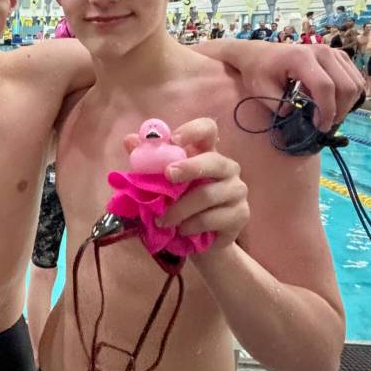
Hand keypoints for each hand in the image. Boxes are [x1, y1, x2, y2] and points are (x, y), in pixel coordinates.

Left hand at [156, 118, 249, 251]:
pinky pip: (214, 218)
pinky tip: (182, 230)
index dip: (193, 130)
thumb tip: (129, 139)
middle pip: (214, 161)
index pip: (208, 130)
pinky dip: (192, 225)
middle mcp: (226, 167)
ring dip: (180, 209)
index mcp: (206, 153)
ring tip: (162, 220)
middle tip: (168, 175)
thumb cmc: (178, 204)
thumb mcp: (160, 183)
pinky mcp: (240, 214)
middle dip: (189, 167)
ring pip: (209, 195)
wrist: (198, 240)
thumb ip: (147, 161)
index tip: (175, 140)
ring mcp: (237, 190)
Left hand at [240, 42, 361, 130]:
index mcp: (302, 58)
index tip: (319, 127)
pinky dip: (349, 95)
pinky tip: (334, 104)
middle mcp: (323, 52)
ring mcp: (334, 52)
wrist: (261, 54)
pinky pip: (355, 79)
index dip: (326, 110)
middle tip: (325, 126)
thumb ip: (277, 103)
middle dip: (339, 110)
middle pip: (345, 85)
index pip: (324, 86)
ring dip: (347, 104)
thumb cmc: (259, 72)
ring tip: (329, 116)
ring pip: (355, 83)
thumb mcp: (260, 89)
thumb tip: (295, 113)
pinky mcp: (340, 56)